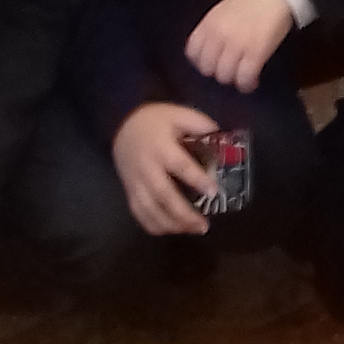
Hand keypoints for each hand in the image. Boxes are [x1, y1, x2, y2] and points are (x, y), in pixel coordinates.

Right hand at [112, 102, 221, 236]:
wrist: (120, 124)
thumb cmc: (154, 120)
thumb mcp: (178, 114)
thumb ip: (200, 125)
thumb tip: (222, 139)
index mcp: (161, 147)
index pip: (180, 165)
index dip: (197, 179)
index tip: (213, 192)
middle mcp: (147, 168)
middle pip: (164, 195)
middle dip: (184, 214)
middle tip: (204, 225)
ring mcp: (135, 183)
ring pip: (150, 210)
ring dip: (172, 225)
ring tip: (193, 230)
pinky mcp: (129, 192)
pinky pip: (139, 214)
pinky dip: (154, 226)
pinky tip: (172, 230)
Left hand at [184, 0, 298, 93]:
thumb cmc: (252, 0)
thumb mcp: (223, 10)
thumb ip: (212, 29)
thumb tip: (208, 51)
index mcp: (209, 23)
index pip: (193, 52)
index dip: (201, 61)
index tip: (211, 64)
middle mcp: (219, 35)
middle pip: (208, 68)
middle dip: (217, 71)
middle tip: (228, 70)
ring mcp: (237, 44)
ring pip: (225, 76)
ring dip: (233, 78)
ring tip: (241, 75)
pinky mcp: (256, 52)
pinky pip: (245, 77)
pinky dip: (248, 83)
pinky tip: (252, 80)